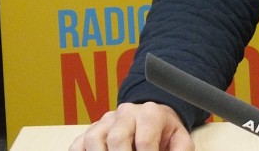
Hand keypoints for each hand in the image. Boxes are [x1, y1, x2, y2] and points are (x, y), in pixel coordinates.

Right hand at [68, 102, 193, 150]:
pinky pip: (78, 145)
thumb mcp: (180, 139)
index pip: (145, 139)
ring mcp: (104, 122)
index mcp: (150, 113)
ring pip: (94, 139)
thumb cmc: (164, 132)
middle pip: (117, 138)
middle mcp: (125, 113)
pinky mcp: (88, 132)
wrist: (149, 118)